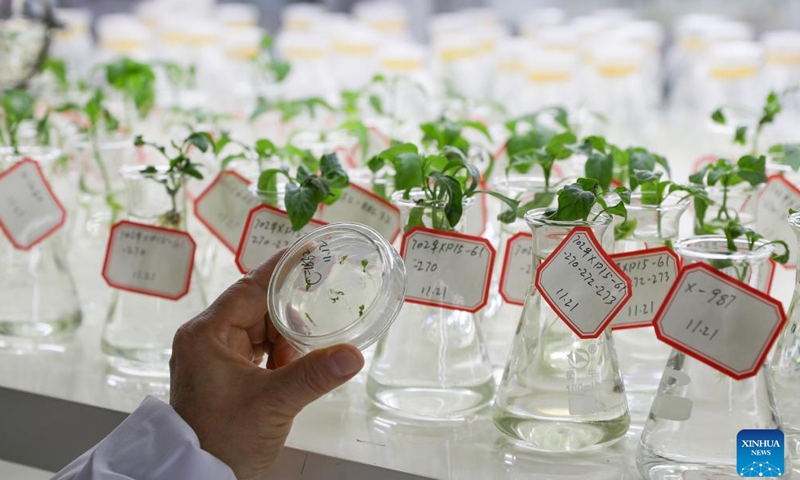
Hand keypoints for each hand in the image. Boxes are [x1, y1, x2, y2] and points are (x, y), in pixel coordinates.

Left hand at [169, 249, 364, 479]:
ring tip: (301, 356)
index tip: (308, 251)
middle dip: (289, 316)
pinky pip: (258, 351)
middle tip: (322, 308)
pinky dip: (279, 356)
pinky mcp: (224, 374)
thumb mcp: (273, 404)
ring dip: (285, 342)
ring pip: (260, 331)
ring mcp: (214, 357)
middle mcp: (207, 339)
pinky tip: (294, 366)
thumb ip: (314, 375)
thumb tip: (353, 355)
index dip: (281, 269)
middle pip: (256, 308)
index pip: (249, 288)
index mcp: (207, 334)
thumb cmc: (222, 441)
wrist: (198, 479)